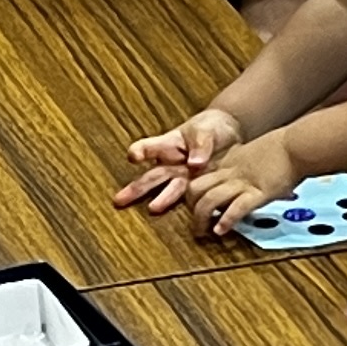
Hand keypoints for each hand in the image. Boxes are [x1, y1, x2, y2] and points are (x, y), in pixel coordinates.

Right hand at [115, 105, 242, 214]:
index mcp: (169, 144)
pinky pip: (190, 198)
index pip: (149, 147)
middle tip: (118, 200)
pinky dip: (187, 208)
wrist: (228, 133)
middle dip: (135, 188)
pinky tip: (184, 218)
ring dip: (159, 200)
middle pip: (150, 176)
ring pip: (167, 190)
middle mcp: (171, 163)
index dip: (140, 151)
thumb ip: (201, 146)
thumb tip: (195, 164)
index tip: (133, 157)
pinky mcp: (197, 186)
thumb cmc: (211, 127)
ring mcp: (183, 176)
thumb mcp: (206, 131)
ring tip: (152, 209)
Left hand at [186, 130, 300, 240]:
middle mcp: (231, 173)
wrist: (296, 145)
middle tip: (196, 224)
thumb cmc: (282, 150)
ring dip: (202, 219)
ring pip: (209, 200)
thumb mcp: (253, 156)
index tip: (195, 208)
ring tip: (203, 233)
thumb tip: (243, 182)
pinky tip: (221, 230)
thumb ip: (243, 169)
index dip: (192, 196)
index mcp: (228, 164)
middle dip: (191, 209)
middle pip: (195, 189)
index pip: (198, 179)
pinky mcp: (259, 192)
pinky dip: (226, 221)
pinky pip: (236, 208)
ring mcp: (243, 183)